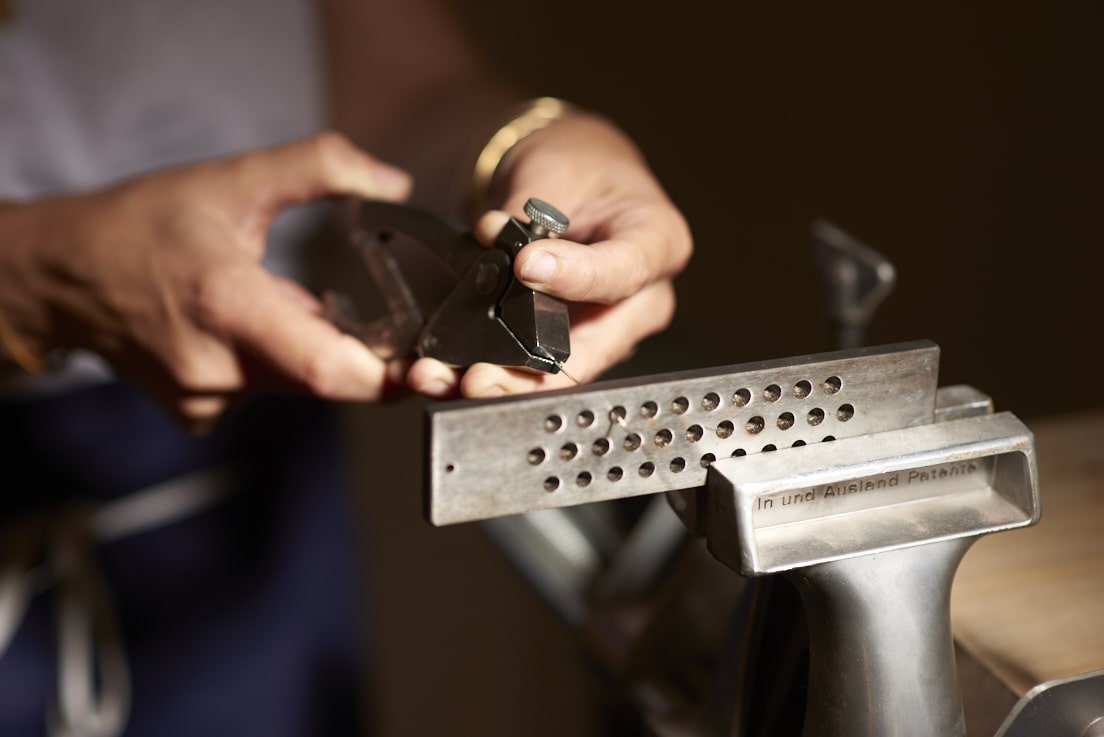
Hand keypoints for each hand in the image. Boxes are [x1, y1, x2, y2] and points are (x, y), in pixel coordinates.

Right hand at [0, 133, 411, 431]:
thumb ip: (319, 167)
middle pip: (323, 377)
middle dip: (352, 349)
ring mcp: (205, 398)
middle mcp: (217, 366)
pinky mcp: (198, 414)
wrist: (59, 276)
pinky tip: (236, 329)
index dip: (389, 379)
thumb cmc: (139, 225)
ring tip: (262, 302)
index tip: (431, 369)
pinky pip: (263, 392)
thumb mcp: (231, 180)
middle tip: (346, 308)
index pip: (328, 370)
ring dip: (304, 348)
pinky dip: (270, 363)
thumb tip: (392, 181)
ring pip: (295, 384)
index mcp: (228, 305)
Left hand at [407, 113, 691, 397]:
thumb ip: (524, 207)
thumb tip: (489, 236)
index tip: (526, 268)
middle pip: (594, 346)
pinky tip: (451, 377)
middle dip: (533, 370)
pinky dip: (496, 374)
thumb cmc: (578, 165)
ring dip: (505, 383)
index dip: (576, 276)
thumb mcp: (553, 165)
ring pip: (561, 370)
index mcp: (658, 241)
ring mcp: (608, 328)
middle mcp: (643, 298)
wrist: (571, 180)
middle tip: (480, 375)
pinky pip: (537, 368)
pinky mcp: (573, 343)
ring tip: (452, 382)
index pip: (623, 269)